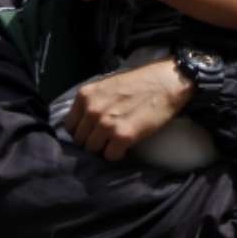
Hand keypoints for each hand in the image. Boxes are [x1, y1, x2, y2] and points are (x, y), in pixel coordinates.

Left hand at [64, 58, 191, 160]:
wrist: (167, 82)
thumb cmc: (139, 82)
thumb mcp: (107, 85)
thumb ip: (93, 101)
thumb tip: (84, 121)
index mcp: (85, 95)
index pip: (70, 125)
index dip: (81, 131)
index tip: (92, 132)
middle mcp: (92, 109)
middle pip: (80, 140)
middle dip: (92, 141)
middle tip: (106, 139)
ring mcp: (106, 123)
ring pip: (93, 150)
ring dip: (104, 148)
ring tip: (116, 142)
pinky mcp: (123, 136)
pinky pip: (110, 156)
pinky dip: (117, 154)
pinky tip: (126, 146)